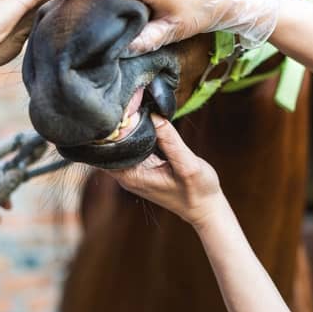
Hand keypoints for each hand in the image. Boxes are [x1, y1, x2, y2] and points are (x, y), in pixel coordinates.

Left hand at [107, 114, 223, 226]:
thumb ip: (170, 140)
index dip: (112, 129)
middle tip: (133, 103)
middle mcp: (128, 175)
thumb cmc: (198, 191)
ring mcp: (135, 172)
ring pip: (122, 144)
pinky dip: (139, 134)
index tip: (126, 110)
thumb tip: (153, 115)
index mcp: (132, 176)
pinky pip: (135, 146)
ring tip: (139, 108)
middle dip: (120, 124)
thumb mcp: (187, 165)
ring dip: (129, 128)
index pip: (106, 150)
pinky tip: (147, 121)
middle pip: (111, 145)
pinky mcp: (144, 167)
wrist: (206, 208)